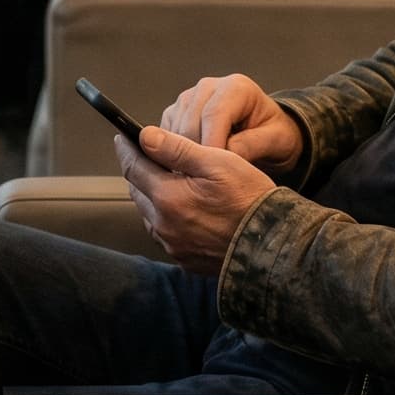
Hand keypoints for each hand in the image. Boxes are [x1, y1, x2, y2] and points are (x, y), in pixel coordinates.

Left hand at [114, 125, 276, 277]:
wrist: (272, 245)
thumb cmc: (249, 198)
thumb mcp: (217, 162)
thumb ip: (176, 149)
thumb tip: (145, 136)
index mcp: (167, 198)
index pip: (134, 168)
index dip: (127, 149)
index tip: (122, 137)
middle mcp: (164, 225)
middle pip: (139, 192)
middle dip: (139, 172)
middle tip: (145, 156)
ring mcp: (174, 245)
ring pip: (150, 214)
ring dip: (152, 196)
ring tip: (164, 181)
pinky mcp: (185, 259)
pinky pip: (165, 234)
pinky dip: (166, 218)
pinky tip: (181, 209)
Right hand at [160, 73, 303, 173]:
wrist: (267, 131)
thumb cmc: (274, 134)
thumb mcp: (275, 140)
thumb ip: (252, 145)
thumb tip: (225, 157)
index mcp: (235, 88)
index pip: (214, 114)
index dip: (210, 145)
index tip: (211, 172)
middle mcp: (208, 88)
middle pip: (190, 122)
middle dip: (195, 154)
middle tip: (203, 182)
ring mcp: (189, 99)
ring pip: (174, 130)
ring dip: (182, 156)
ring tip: (198, 178)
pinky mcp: (176, 113)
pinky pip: (166, 135)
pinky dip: (173, 154)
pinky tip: (190, 169)